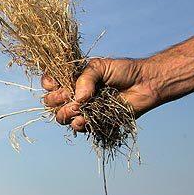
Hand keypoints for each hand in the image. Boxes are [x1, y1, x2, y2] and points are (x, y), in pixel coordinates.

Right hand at [41, 58, 160, 131]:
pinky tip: (85, 118)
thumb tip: (77, 99)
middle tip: (68, 95)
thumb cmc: (123, 71)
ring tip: (79, 108)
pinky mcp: (93, 121)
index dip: (48, 85)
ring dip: (66, 113)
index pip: (48, 83)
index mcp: (71, 78)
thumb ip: (85, 79)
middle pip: (50, 102)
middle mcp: (73, 94)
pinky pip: (77, 127)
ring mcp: (82, 109)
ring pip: (61, 117)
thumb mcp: (99, 66)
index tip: (57, 83)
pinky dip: (79, 124)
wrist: (145, 84)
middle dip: (55, 100)